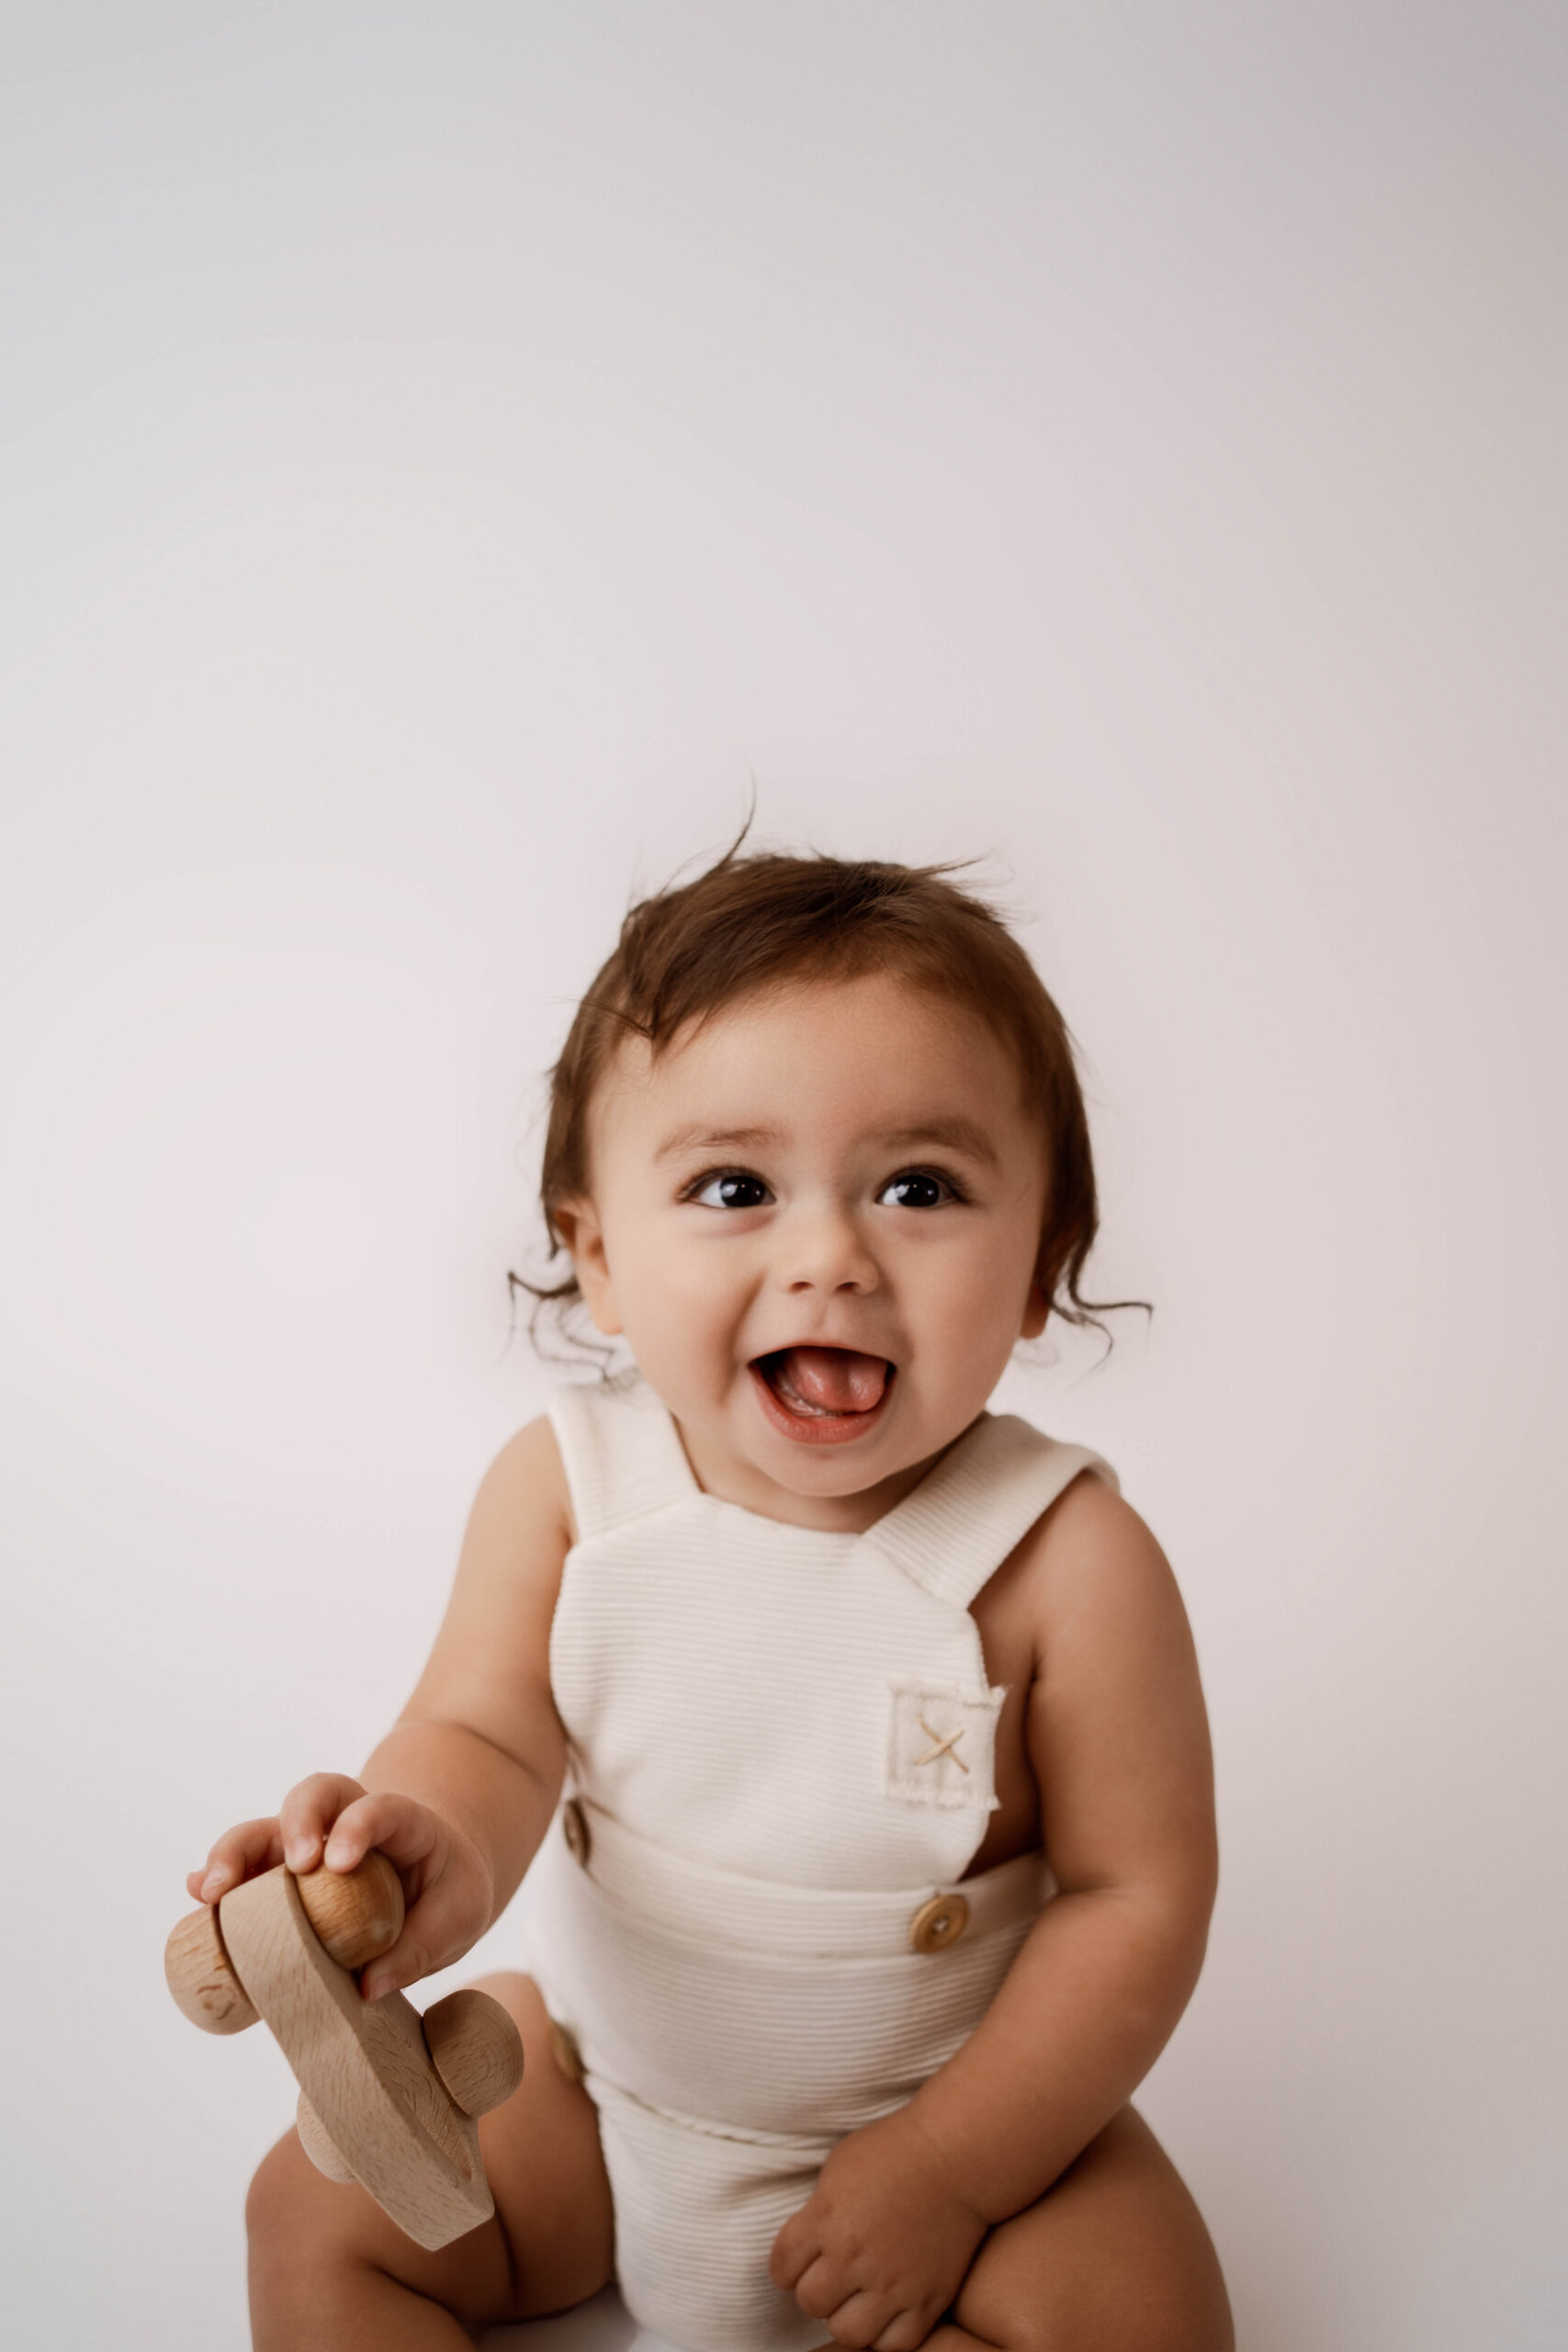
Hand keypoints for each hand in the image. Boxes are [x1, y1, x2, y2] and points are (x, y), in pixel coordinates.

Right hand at [185, 1772, 493, 2000]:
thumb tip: (367, 1988)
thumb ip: (421, 1946)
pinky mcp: (280, 1873)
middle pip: (315, 1795)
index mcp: (403, 1822)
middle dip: (297, 1823)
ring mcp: (308, 1845)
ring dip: (236, 1852)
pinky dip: (219, 1876)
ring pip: (266, 1827)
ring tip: (213, 1891)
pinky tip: (199, 1899)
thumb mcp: (459, 1915)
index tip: (340, 1863)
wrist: (434, 1874)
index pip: (381, 1807)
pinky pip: (245, 1866)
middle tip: (295, 1864)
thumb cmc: (447, 1890)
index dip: (359, 1825)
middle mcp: (346, 1820)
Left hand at [770, 2107, 988, 2350]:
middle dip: (817, 2289)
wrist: (955, 2156)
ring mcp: (892, 2283)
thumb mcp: (839, 2169)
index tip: (801, 2260)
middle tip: (834, 2275)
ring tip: (859, 2297)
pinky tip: (887, 2311)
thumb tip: (806, 2247)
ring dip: (848, 2316)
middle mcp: (854, 2256)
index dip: (788, 2266)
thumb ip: (817, 2213)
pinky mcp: (928, 2300)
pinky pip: (895, 2345)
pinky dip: (886, 2334)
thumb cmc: (894, 2151)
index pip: (781, 2269)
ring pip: (848, 2333)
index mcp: (825, 2219)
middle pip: (811, 2303)